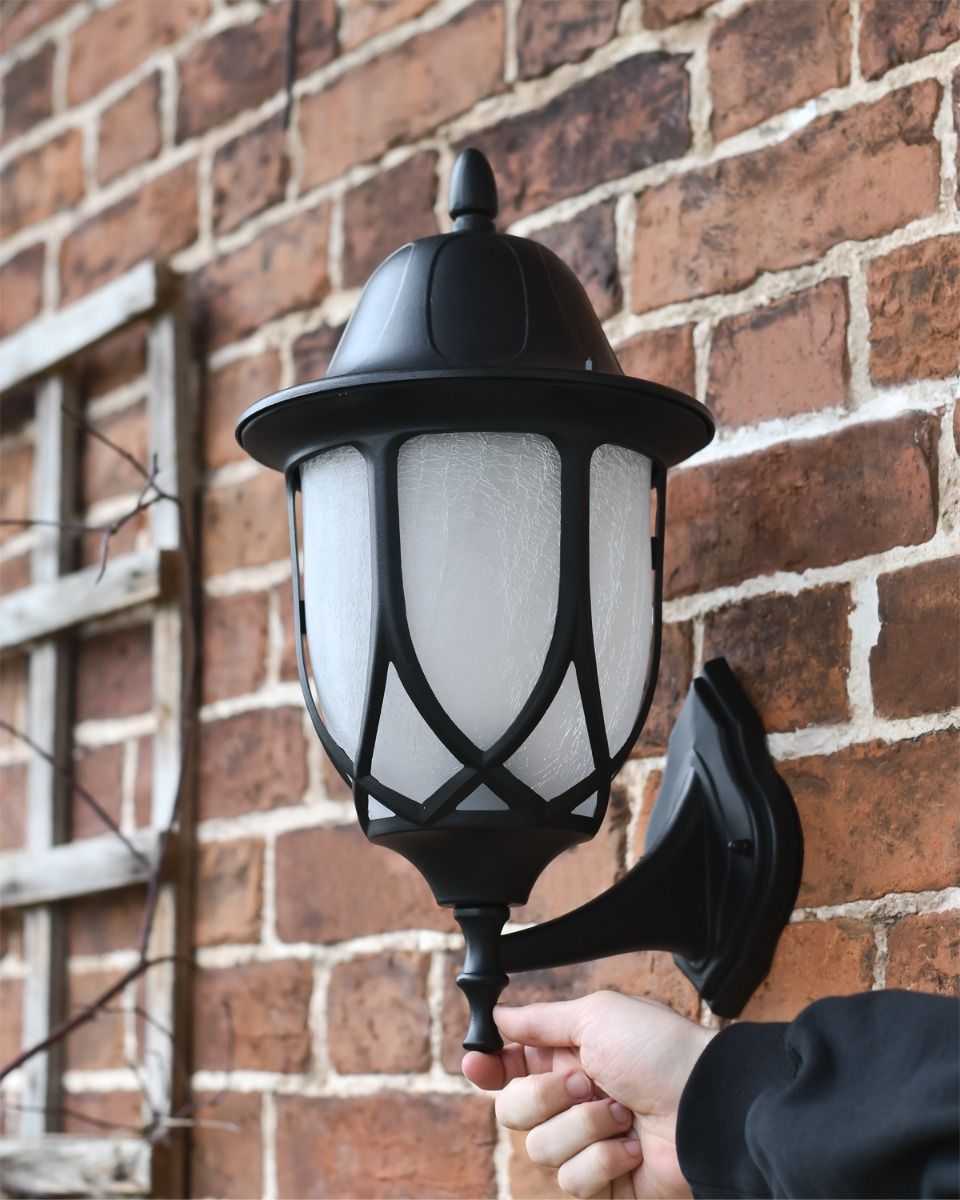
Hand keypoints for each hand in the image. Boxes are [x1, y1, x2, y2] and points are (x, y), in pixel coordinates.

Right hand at [462, 991, 714, 1198]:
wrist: (705, 1106)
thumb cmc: (658, 1050)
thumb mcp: (596, 1016)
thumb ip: (539, 1020)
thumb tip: (498, 1014)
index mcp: (566, 1057)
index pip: (508, 1068)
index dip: (488, 1068)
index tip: (478, 1063)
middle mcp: (571, 1101)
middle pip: (512, 1111)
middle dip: (545, 1096)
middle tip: (585, 1081)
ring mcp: (586, 1144)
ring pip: (540, 1149)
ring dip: (584, 1128)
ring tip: (622, 1114)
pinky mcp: (603, 1184)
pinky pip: (572, 1182)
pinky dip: (603, 1161)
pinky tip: (632, 1147)